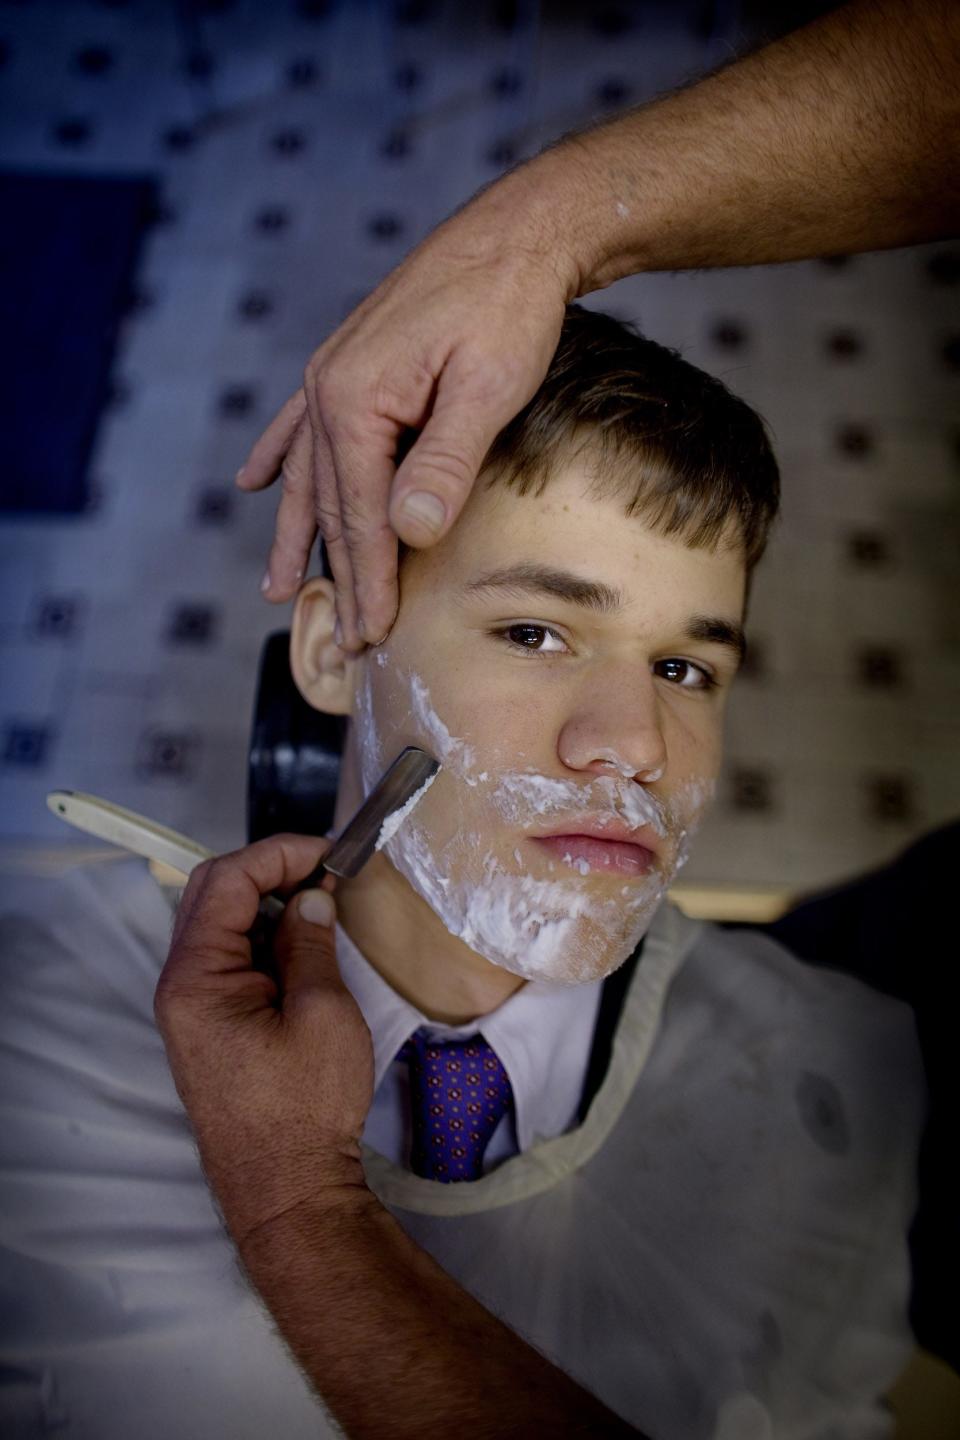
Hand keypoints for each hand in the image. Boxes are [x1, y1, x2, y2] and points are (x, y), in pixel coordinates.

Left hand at [154, 833, 373, 1245]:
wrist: (286, 1188)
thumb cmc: (304, 1110)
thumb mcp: (322, 1014)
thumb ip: (310, 945)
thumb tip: (311, 900)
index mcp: (196, 978)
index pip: (226, 881)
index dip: (279, 854)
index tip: (329, 852)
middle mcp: (180, 986)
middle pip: (213, 894)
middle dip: (271, 869)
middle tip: (327, 869)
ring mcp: (191, 1006)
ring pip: (220, 923)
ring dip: (268, 902)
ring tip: (323, 901)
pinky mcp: (210, 1024)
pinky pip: (229, 957)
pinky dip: (264, 936)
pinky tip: (304, 940)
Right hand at [237, 163, 574, 648]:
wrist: (516, 234)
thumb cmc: (508, 309)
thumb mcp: (486, 388)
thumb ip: (445, 461)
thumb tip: (409, 530)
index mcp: (355, 401)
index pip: (360, 516)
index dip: (369, 581)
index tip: (376, 634)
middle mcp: (328, 389)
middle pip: (331, 506)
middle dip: (342, 577)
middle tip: (353, 640)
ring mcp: (332, 375)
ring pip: (309, 476)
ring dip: (298, 535)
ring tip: (278, 588)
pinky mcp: (351, 363)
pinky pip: (300, 427)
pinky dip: (278, 460)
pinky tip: (254, 484)